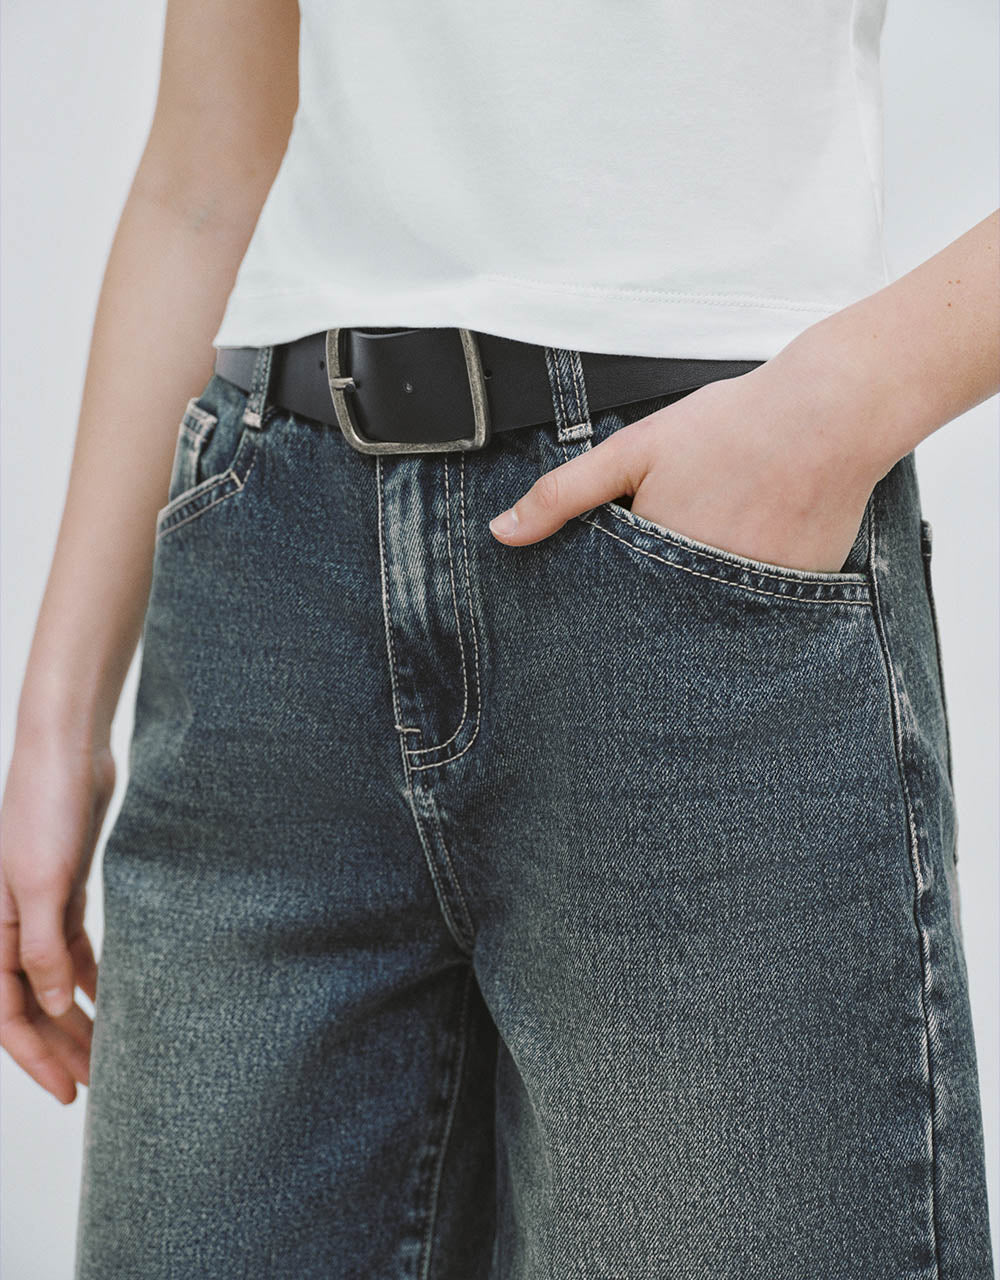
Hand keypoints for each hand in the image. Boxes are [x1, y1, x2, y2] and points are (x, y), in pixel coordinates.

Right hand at [0, 726, 112, 1102]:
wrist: (68, 752)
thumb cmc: (45, 810)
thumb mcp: (42, 883)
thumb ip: (41, 947)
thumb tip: (52, 1005)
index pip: (7, 1014)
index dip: (36, 1058)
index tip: (71, 1092)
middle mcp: (8, 926)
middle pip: (31, 1005)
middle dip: (61, 1047)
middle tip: (98, 1085)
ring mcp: (38, 909)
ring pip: (55, 981)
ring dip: (78, 1017)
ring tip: (110, 1053)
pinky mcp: (66, 890)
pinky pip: (74, 949)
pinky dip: (91, 976)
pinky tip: (115, 999)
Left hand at [488, 347, 888, 574]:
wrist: (831, 413)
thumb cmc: (730, 426)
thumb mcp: (632, 451)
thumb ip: (564, 495)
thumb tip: (502, 534)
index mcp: (657, 565)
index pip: (618, 603)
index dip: (618, 585)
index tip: (630, 562)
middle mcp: (705, 596)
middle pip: (665, 614)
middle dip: (664, 588)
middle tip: (692, 529)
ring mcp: (757, 603)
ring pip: (713, 613)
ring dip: (707, 591)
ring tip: (730, 528)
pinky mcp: (800, 597)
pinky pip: (763, 606)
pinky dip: (755, 583)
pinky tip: (766, 535)